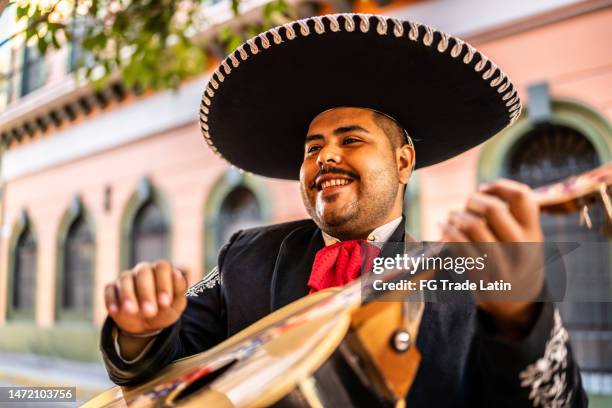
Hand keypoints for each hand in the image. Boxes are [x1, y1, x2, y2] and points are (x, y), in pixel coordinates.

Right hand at [104, 260, 187, 334]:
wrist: (147, 323)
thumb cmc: (165, 309)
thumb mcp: (176, 304)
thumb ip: (179, 290)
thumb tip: (177, 274)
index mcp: (162, 270)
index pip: (162, 267)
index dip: (164, 284)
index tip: (165, 302)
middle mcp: (144, 270)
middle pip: (143, 273)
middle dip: (146, 292)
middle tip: (150, 311)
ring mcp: (127, 278)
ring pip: (125, 280)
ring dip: (128, 296)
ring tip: (132, 311)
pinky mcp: (112, 288)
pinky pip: (110, 290)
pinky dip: (112, 300)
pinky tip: (116, 311)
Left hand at [441, 179, 543, 338]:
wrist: (518, 304)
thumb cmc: (516, 260)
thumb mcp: (528, 239)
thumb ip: (515, 215)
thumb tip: (483, 189)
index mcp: (533, 232)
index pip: (522, 196)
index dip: (499, 186)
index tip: (484, 188)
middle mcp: (521, 247)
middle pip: (493, 208)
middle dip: (473, 200)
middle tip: (465, 204)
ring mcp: (502, 263)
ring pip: (474, 226)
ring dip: (456, 216)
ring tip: (450, 217)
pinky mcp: (482, 277)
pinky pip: (460, 247)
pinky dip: (448, 233)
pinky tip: (443, 229)